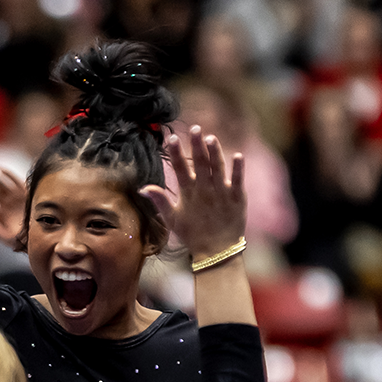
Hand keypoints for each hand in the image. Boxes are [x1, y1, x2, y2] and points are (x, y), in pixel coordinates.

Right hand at [140, 124, 246, 262]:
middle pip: (199, 164)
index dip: (175, 153)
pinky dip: (238, 169)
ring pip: (218, 169)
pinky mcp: (237, 198)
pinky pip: (238, 181)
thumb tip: (143, 188)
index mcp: (188, 193)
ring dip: (215, 153)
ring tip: (211, 138)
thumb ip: (160, 201)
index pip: (179, 169)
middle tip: (195, 129)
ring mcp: (222, 194)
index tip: (171, 138)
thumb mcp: (172, 219)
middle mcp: (204, 191)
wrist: (216, 252)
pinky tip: (239, 155)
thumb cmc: (192, 235)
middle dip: (196, 146)